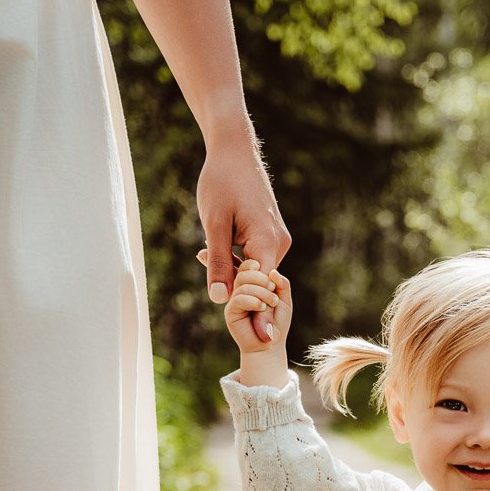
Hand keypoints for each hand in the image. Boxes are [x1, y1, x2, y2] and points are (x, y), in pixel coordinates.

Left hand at [196, 135, 290, 340]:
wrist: (233, 149)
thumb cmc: (221, 180)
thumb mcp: (214, 224)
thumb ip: (218, 263)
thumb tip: (220, 300)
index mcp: (268, 243)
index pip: (264, 290)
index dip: (258, 314)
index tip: (259, 341)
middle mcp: (279, 244)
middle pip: (259, 282)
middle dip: (239, 290)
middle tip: (217, 289)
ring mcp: (277, 239)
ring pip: (256, 271)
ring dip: (235, 273)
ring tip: (210, 254)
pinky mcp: (271, 234)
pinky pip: (255, 257)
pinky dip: (239, 261)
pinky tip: (218, 247)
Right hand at [224, 262, 291, 381]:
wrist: (270, 345)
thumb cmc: (277, 322)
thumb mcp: (284, 300)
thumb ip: (281, 284)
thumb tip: (273, 272)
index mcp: (252, 283)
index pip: (247, 266)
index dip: (253, 263)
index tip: (263, 269)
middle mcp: (240, 289)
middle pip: (244, 271)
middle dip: (261, 277)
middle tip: (273, 289)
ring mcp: (234, 300)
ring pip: (242, 284)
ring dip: (261, 291)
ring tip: (272, 302)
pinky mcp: (231, 312)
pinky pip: (238, 299)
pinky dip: (253, 301)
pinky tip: (261, 307)